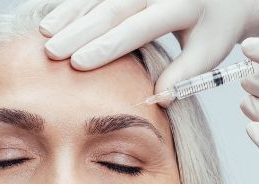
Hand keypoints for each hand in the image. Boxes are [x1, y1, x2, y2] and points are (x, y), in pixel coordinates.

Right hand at [38, 0, 258, 105]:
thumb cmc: (214, 28)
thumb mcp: (208, 52)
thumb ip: (184, 74)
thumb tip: (160, 99)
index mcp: (180, 6)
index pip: (138, 28)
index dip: (106, 46)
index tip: (78, 64)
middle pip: (113, 9)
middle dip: (79, 31)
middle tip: (52, 52)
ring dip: (69, 15)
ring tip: (44, 36)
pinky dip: (72, 6)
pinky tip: (51, 20)